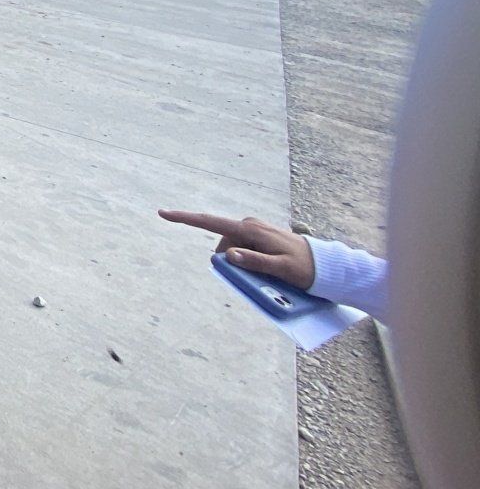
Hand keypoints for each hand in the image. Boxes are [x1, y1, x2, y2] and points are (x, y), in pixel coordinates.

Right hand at [158, 209, 315, 290]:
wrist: (326, 264)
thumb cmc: (304, 268)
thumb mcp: (281, 269)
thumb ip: (254, 261)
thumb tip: (228, 255)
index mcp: (251, 230)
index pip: (211, 222)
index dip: (185, 218)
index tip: (163, 212)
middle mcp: (250, 224)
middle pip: (224, 243)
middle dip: (231, 260)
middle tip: (259, 275)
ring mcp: (255, 229)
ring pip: (234, 247)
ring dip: (242, 261)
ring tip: (269, 271)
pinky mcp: (260, 235)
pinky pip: (244, 248)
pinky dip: (248, 259)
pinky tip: (267, 266)